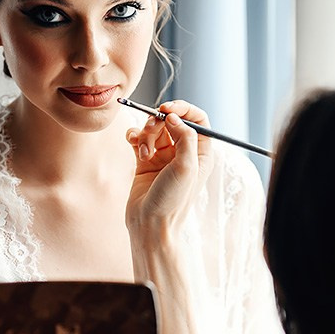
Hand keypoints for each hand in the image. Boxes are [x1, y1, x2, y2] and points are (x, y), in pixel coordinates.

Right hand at [125, 100, 213, 230]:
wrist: (150, 224)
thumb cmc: (173, 201)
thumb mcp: (187, 167)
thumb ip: (185, 137)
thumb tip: (174, 117)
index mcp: (201, 153)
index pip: (198, 119)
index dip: (183, 109)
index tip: (167, 109)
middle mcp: (183, 153)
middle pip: (172, 121)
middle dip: (158, 122)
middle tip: (150, 130)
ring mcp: (164, 156)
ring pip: (153, 129)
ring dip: (145, 134)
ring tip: (143, 152)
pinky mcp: (145, 161)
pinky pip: (139, 139)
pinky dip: (134, 138)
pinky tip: (133, 146)